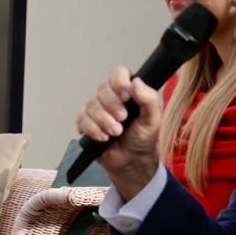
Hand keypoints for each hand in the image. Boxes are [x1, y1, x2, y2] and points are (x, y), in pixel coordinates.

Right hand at [76, 67, 162, 199]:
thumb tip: (136, 82)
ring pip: (92, 106)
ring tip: (116, 133)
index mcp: (128, 90)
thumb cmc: (143, 138)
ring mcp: (97, 109)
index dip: (119, 82)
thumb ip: (149, 99)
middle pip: (102, 89)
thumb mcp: (153, 119)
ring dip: (104, 121)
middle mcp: (111, 97)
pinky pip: (82, 120)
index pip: (118, 73)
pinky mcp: (87, 123)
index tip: (126, 95)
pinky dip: (93, 129)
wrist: (132, 161)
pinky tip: (103, 137)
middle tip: (123, 120)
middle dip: (112, 106)